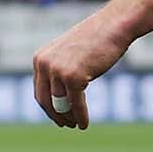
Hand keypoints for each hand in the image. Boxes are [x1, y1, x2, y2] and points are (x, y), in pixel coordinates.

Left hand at [32, 10, 132, 129]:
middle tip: (66, 125)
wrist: (113, 26)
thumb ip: (61, 71)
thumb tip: (59, 100)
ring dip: (68, 118)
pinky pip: (75, 104)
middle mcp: (44, 64)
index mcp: (41, 58)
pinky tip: (84, 125)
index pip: (39, 90)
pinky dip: (80, 117)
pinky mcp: (73, 77)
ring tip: (76, 125)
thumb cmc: (96, 39)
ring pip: (60, 104)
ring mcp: (58, 71)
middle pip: (45, 100)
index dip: (48, 108)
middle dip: (56, 115)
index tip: (58, 117)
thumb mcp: (70, 55)